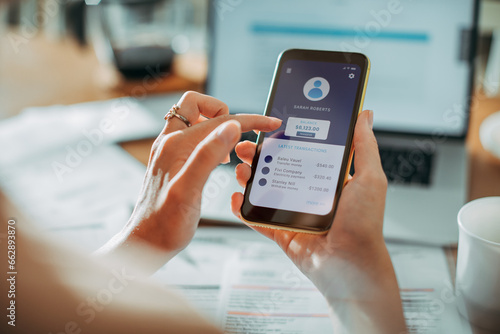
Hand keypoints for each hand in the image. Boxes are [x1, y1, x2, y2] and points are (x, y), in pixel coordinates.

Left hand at [98, 92, 280, 270]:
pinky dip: (210, 139)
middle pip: (197, 105)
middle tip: (238, 135)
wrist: (146, 243)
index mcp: (176, 145)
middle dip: (222, 111)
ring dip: (215, 125)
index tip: (270, 123)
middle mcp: (169, 142)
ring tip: (230, 151)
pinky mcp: (172, 161)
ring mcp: (169, 151)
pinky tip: (219, 160)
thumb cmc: (165, 224)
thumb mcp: (189, 191)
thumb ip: (208, 156)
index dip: (249, 120)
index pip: (219, 121)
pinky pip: (193, 137)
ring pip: (194, 119)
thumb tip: (231, 127)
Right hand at [231, 110, 406, 332]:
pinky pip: (257, 219)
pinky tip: (237, 197)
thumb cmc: (364, 222)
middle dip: (258, 155)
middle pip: (276, 168)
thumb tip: (365, 114)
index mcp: (325, 178)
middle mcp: (307, 192)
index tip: (267, 127)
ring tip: (240, 170)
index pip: (300, 151)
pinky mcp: (281, 232)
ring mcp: (292, 212)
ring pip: (263, 191)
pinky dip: (243, 209)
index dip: (282, 138)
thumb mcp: (369, 178)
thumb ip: (364, 146)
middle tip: (244, 147)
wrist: (351, 264)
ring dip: (248, 178)